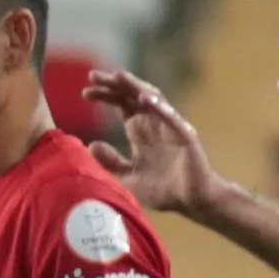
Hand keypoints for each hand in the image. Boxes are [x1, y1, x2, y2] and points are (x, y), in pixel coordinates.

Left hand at [82, 66, 221, 216]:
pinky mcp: (184, 135)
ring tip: (118, 76)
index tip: (85, 92)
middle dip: (114, 85)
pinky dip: (157, 107)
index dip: (106, 95)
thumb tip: (91, 145)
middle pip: (132, 96)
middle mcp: (154, 124)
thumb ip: (111, 162)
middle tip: (93, 76)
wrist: (193, 201)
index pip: (121, 105)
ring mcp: (170, 127)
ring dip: (135, 86)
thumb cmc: (164, 191)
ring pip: (152, 99)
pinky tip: (143, 97)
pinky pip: (170, 117)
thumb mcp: (129, 178)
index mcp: (141, 132)